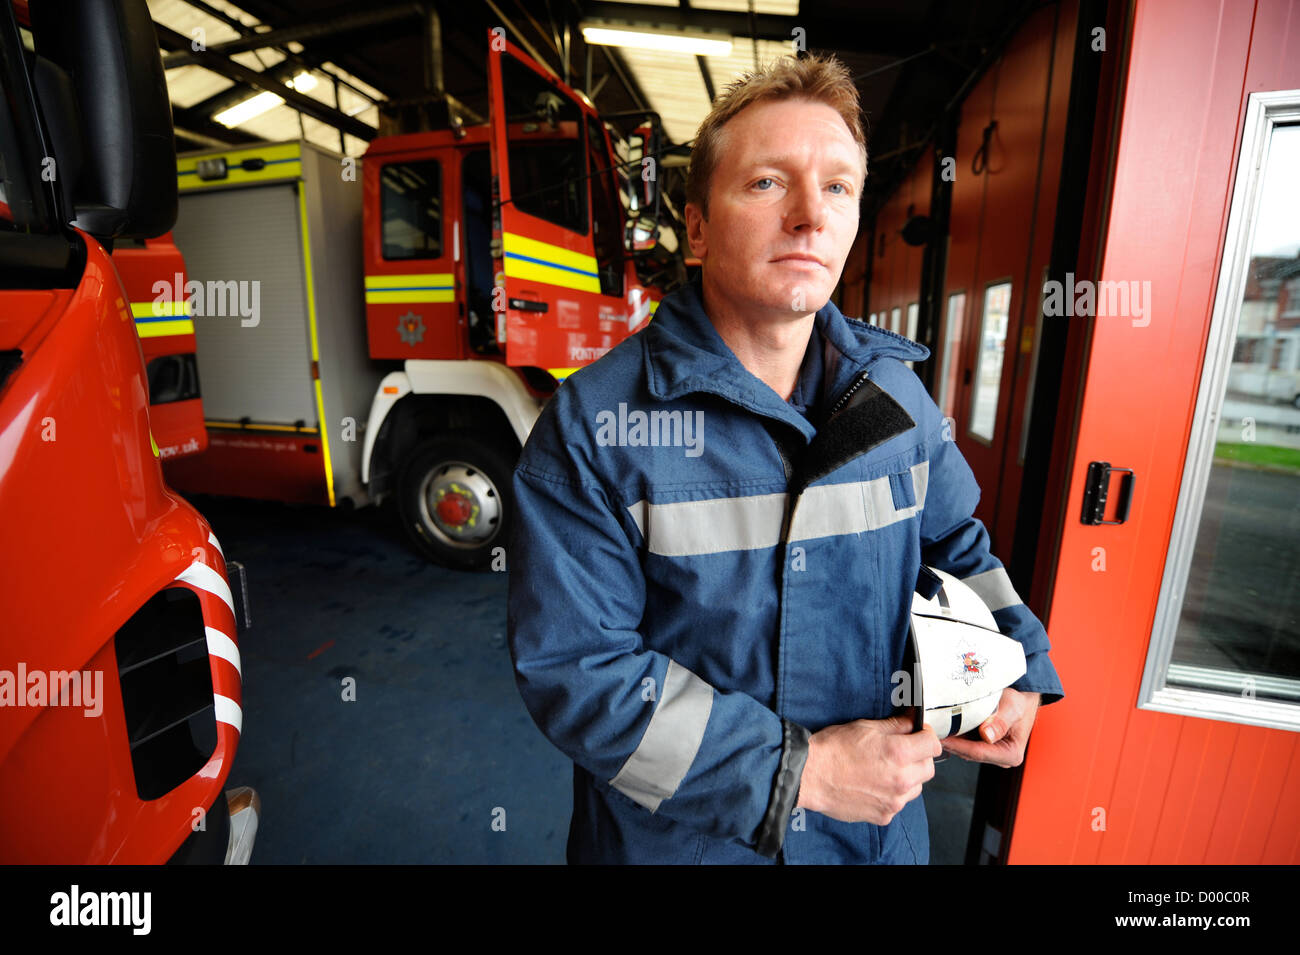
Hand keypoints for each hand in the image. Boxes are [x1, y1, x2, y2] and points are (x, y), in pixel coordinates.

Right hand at [796, 715, 941, 824]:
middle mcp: (901, 779)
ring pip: (916, 787)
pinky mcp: (884, 815)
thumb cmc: (833, 749)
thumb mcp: (865, 727)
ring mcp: (894, 801)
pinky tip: (874, 785)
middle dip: (920, 757)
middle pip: (929, 768)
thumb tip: (912, 721)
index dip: (926, 735)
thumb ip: (896, 725)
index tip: (918, 734)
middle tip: (902, 751)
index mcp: (898, 753)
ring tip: (885, 769)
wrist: (810, 775)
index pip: (933, 744)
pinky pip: (899, 803)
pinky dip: (892, 794)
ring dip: (908, 777)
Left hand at [939, 688, 1039, 766]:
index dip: (957, 745)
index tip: (941, 738)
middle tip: (931, 733)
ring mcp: (990, 754)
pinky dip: (954, 735)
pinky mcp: (983, 747)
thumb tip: (986, 735)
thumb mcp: (1012, 708)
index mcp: (1010, 755)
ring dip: (950, 740)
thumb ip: (1000, 721)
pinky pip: (965, 743)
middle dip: (950, 743)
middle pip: (969, 753)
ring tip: (933, 730)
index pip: (978, 753)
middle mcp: (1000, 758)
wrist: (1022, 700)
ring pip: (964, 749)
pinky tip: (943, 727)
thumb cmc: (1019, 703)